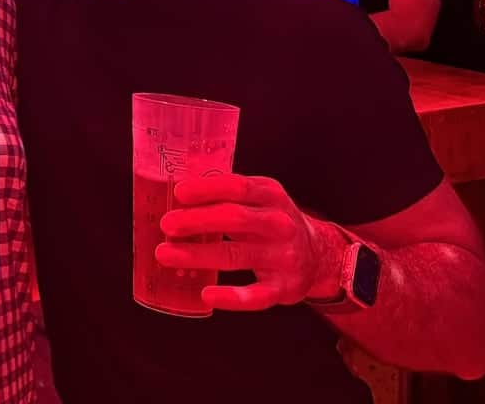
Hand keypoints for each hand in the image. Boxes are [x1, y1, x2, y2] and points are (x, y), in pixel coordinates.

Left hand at [157, 174, 345, 310]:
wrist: (318, 255)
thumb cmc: (271, 221)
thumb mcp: (258, 198)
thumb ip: (226, 193)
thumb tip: (175, 193)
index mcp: (270, 195)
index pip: (237, 187)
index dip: (207, 188)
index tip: (179, 193)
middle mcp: (280, 224)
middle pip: (234, 219)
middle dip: (196, 221)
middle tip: (166, 225)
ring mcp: (283, 257)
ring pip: (236, 255)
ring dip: (197, 255)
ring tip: (165, 254)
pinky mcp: (284, 288)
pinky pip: (255, 295)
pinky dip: (230, 297)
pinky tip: (206, 293)